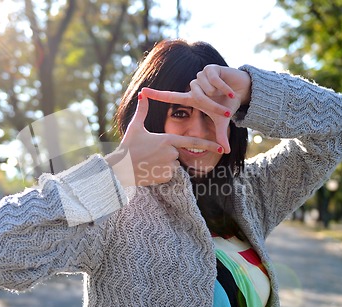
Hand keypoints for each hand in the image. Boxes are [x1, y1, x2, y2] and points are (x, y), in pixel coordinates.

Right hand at [106, 92, 222, 186]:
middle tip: (149, 154)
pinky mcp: (165, 177)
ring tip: (148, 162)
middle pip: (176, 153)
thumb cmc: (128, 147)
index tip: (221, 147)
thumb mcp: (135, 127)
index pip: (193, 142)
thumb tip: (141, 94)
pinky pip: (168, 174)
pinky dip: (160, 173)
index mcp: (167, 139)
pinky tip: (149, 170)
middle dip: (166, 153)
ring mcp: (169, 166)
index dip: (208, 144)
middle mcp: (171, 153)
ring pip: (172, 164)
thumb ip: (142, 110)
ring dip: (163, 163)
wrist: (120, 169)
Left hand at [141, 65, 250, 152]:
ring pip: (204, 87)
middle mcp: (194, 86)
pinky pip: (213, 79)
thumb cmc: (228, 104)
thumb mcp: (222, 121)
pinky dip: (224, 87)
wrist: (242, 90)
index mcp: (192, 98)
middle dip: (212, 105)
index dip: (157, 95)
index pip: (171, 97)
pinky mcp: (210, 68)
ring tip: (226, 95)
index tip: (142, 92)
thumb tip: (226, 151)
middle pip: (196, 95)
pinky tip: (230, 91)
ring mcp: (201, 76)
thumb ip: (220, 135)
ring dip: (218, 93)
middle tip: (224, 111)